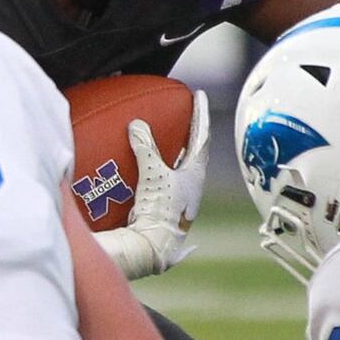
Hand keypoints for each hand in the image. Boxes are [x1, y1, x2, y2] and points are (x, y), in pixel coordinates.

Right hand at [96, 91, 210, 279]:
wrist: (152, 245)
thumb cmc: (159, 209)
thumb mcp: (152, 173)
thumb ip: (145, 147)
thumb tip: (137, 124)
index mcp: (196, 173)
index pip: (202, 136)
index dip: (200, 114)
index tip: (199, 94)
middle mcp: (192, 184)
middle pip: (193, 149)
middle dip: (190, 129)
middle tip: (185, 111)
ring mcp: (179, 196)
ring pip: (179, 164)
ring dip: (174, 147)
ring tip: (167, 131)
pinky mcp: (164, 205)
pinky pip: (163, 176)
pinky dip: (158, 163)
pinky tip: (147, 161)